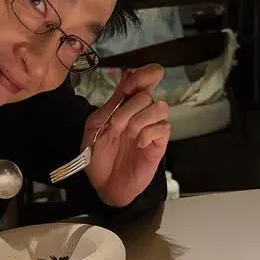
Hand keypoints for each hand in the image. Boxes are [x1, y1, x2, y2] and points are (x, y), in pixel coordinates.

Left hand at [84, 65, 169, 206]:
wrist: (104, 185)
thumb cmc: (98, 157)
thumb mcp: (96, 126)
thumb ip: (112, 102)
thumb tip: (128, 74)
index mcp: (124, 105)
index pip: (144, 79)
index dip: (144, 74)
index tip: (135, 83)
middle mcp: (141, 113)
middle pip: (147, 94)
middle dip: (128, 109)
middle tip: (116, 127)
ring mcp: (151, 128)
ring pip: (160, 107)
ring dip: (140, 120)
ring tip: (129, 135)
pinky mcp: (159, 144)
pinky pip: (163, 128)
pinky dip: (148, 134)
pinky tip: (139, 144)